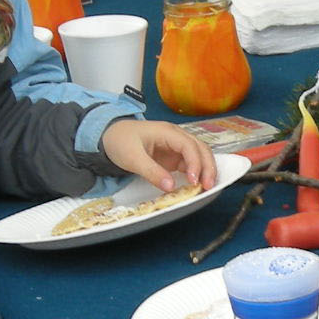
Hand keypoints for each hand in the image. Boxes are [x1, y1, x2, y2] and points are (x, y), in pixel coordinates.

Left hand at [99, 119, 218, 193]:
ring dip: (205, 169)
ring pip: (199, 155)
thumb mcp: (132, 158)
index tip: (193, 180)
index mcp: (166, 131)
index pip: (188, 145)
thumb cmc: (120, 142)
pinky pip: (190, 163)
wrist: (110, 136)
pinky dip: (196, 173)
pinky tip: (197, 184)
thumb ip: (151, 172)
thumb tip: (171, 187)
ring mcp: (176, 146)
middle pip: (200, 148)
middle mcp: (176, 136)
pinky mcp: (174, 156)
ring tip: (206, 187)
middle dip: (207, 166)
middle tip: (208, 186)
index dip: (195, 162)